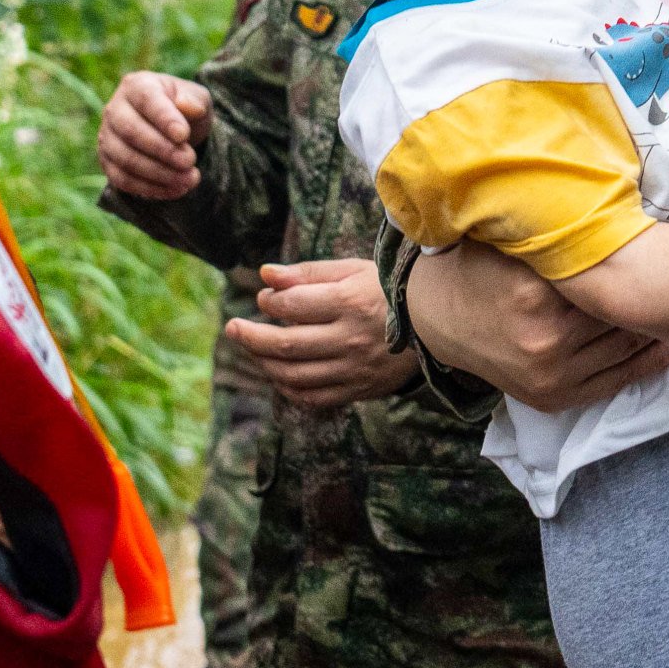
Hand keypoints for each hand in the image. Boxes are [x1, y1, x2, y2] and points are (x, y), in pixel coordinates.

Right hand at [98, 71, 211, 199]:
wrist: (172, 130)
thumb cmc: (184, 110)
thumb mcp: (197, 99)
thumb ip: (194, 100)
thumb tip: (187, 105)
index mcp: (137, 86)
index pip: (146, 99)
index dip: (164, 118)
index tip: (183, 135)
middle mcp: (115, 109)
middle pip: (131, 131)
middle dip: (163, 150)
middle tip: (190, 161)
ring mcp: (107, 137)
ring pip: (126, 159)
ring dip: (159, 173)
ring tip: (189, 179)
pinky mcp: (107, 162)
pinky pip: (123, 180)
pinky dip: (150, 188)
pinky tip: (175, 190)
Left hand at [227, 258, 418, 409]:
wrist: (436, 324)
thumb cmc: (389, 289)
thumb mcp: (352, 271)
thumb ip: (308, 273)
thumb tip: (266, 275)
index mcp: (349, 303)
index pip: (291, 306)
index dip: (268, 302)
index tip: (264, 299)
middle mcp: (350, 339)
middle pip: (285, 344)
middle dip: (250, 336)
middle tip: (232, 327)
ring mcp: (355, 369)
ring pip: (294, 375)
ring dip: (265, 363)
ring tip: (252, 350)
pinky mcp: (359, 389)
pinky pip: (313, 397)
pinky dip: (289, 388)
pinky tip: (279, 374)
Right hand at [404, 238, 668, 412]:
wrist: (435, 318)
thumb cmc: (478, 267)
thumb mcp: (510, 241)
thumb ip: (554, 232)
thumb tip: (613, 202)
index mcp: (535, 294)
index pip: (609, 279)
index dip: (640, 261)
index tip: (666, 247)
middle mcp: (545, 340)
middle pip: (621, 314)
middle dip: (652, 294)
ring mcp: (551, 375)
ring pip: (625, 347)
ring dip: (659, 327)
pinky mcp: (554, 398)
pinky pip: (617, 381)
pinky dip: (650, 362)